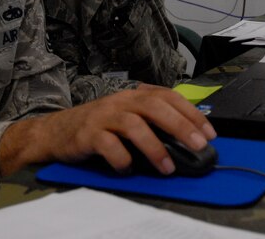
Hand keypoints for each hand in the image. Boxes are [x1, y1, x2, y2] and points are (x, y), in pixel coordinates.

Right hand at [0, 84, 214, 175]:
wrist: (55, 131)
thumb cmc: (97, 126)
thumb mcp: (126, 116)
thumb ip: (151, 121)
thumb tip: (188, 139)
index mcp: (133, 95)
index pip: (168, 97)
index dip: (191, 113)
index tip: (209, 133)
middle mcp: (120, 102)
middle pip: (155, 107)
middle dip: (181, 126)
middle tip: (199, 146)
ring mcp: (103, 117)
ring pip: (134, 125)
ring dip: (155, 147)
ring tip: (167, 167)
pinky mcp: (88, 134)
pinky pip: (108, 146)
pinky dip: (122, 159)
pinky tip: (128, 169)